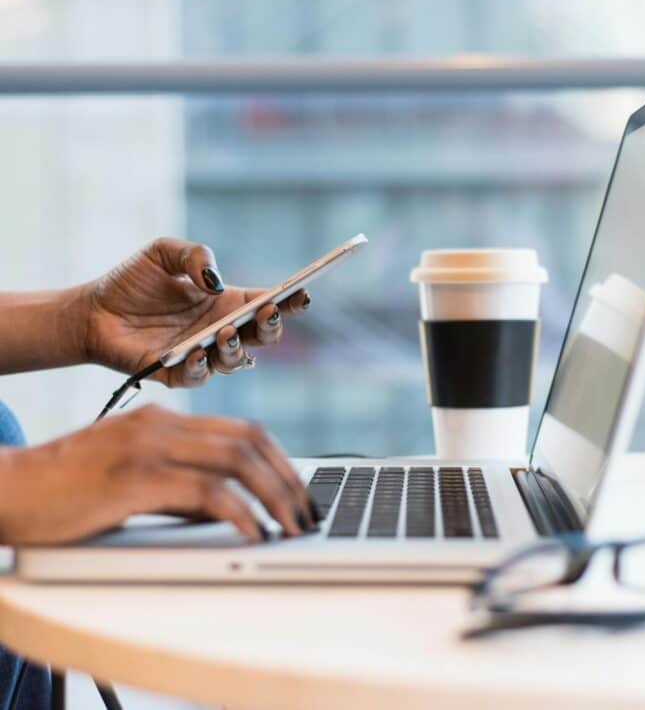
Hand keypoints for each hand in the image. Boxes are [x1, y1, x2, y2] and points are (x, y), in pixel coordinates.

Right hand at [0, 404, 316, 544]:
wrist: (4, 489)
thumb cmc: (65, 490)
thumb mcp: (133, 478)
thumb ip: (180, 485)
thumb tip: (229, 510)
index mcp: (164, 420)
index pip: (243, 429)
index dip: (280, 460)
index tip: (299, 491)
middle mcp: (161, 425)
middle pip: (250, 440)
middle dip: (288, 479)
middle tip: (307, 513)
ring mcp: (148, 447)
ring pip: (236, 460)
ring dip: (274, 496)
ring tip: (291, 527)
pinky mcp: (133, 478)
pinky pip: (205, 491)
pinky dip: (239, 513)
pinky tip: (253, 533)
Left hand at [81, 237, 310, 386]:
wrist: (91, 311)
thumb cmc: (132, 282)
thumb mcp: (163, 252)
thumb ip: (194, 255)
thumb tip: (215, 281)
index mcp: (226, 303)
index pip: (267, 303)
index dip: (289, 301)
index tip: (301, 294)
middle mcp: (220, 331)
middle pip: (262, 337)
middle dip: (272, 327)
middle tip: (267, 313)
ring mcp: (202, 354)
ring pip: (236, 361)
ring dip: (236, 348)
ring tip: (225, 332)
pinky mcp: (176, 374)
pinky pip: (198, 377)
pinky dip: (201, 367)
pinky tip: (196, 351)